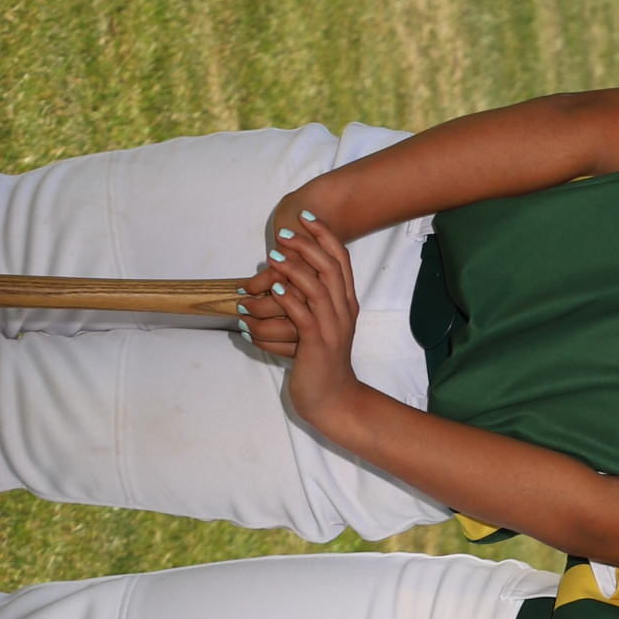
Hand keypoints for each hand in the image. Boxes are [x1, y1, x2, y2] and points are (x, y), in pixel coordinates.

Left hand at [249, 219, 362, 423]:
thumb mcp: (321, 325)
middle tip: (284, 234)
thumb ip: (309, 300)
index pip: (342, 260)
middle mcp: (343, 313)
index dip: (324, 235)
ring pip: (317, 288)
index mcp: (346, 304)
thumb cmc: (320, 362)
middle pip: (331, 267)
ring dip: (293, 268)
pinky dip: (287, 298)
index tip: (306, 218)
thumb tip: (285, 274)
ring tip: (272, 256)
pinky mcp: (317, 344)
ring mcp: (332, 328)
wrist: (332, 400)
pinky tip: (273, 288)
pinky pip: (303, 315)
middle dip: (307, 245)